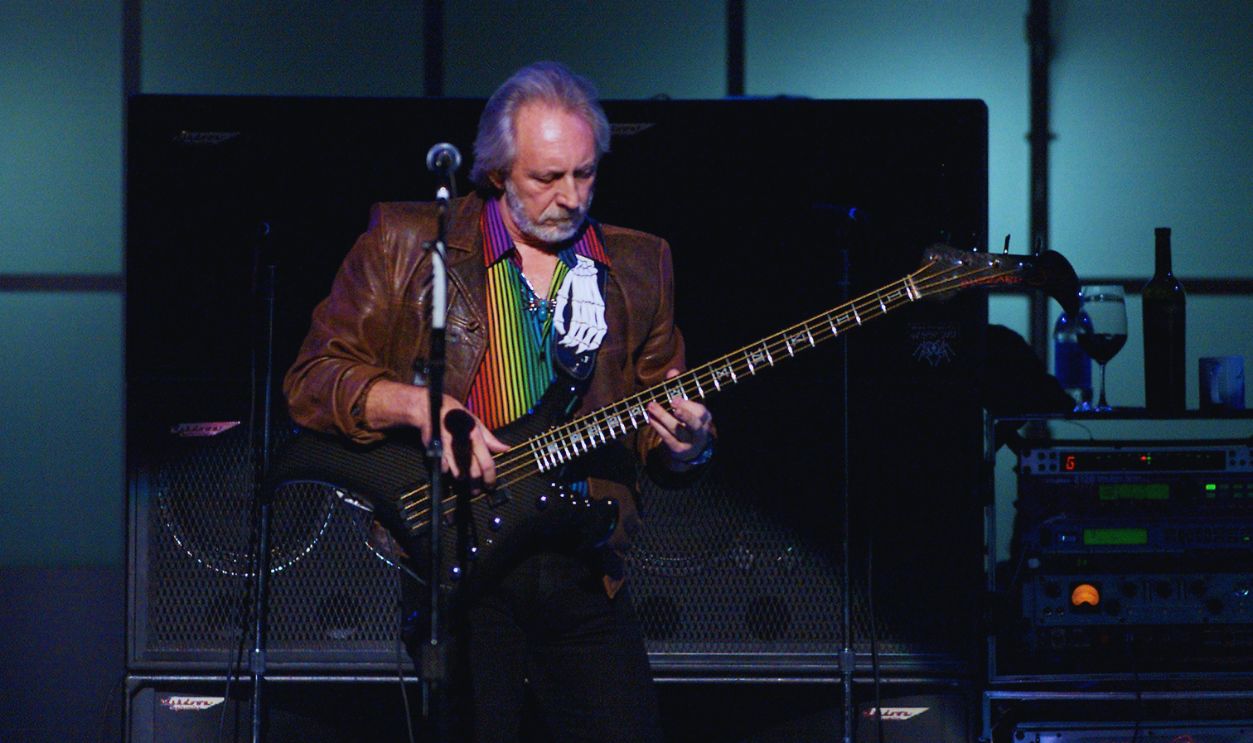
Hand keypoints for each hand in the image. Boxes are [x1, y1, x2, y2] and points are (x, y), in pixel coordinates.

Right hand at [365, 380, 508, 487]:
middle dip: (476, 485)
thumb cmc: (456, 415)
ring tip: (465, 482)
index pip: (487, 464)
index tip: (491, 486)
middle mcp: (464, 446)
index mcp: (476, 438)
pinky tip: (451, 471)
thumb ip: (491, 439)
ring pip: (459, 474)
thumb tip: (505, 449)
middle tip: (476, 491)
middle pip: (474, 473)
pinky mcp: (437, 453)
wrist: (431, 409)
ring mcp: (449, 451)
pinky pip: (445, 470)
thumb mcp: (477, 423)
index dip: (490, 478)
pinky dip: (449, 473)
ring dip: (463, 480)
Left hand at [646, 369, 713, 467]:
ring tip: (651, 406)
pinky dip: (658, 427)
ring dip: (663, 417)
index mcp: (705, 418)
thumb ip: (679, 388)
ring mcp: (690, 443)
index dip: (688, 405)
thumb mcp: (685, 405)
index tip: (675, 398)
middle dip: (684, 414)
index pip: (700, 412)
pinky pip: (668, 438)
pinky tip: (650, 418)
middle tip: (672, 402)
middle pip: (694, 424)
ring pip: (678, 431)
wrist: (689, 449)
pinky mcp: (679, 450)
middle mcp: (700, 432)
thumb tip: (673, 372)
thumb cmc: (686, 421)